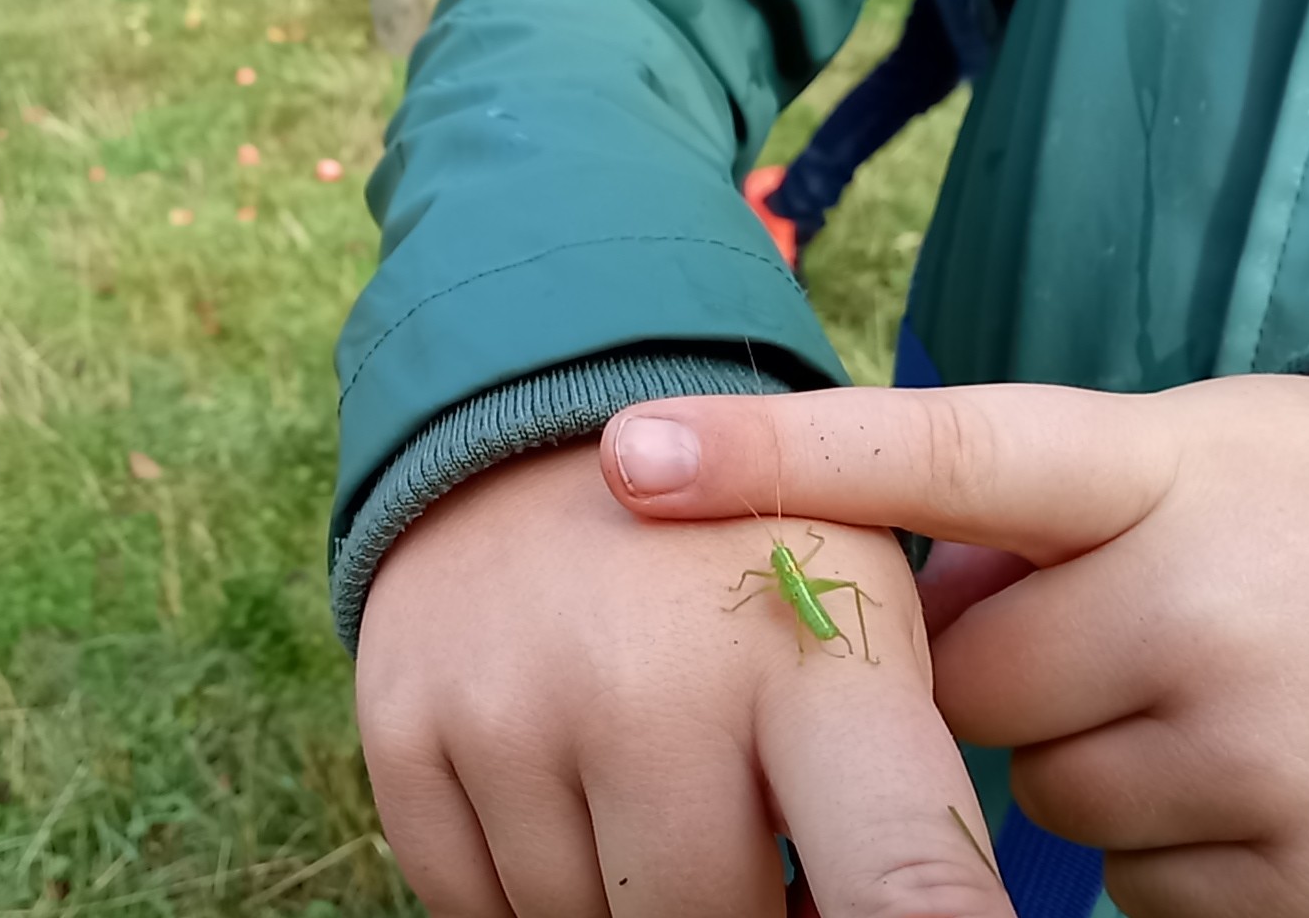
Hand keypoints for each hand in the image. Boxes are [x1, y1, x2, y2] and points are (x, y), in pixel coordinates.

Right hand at [357, 441, 1015, 916]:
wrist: (536, 438)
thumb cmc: (737, 571)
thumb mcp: (853, 631)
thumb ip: (891, 807)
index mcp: (810, 663)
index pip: (906, 876)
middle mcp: (649, 688)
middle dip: (738, 916)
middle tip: (741, 838)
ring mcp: (509, 710)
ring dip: (622, 900)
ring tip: (637, 787)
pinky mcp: (403, 730)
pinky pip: (473, 912)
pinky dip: (523, 891)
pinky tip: (554, 797)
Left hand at [599, 374, 1308, 916]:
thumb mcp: (1206, 467)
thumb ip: (1042, 511)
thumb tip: (897, 596)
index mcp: (1174, 471)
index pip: (944, 452)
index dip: (777, 453)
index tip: (629, 451)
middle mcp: (1210, 603)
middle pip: (959, 681)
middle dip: (1002, 677)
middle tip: (1119, 637)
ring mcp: (1259, 754)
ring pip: (1041, 797)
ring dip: (1094, 765)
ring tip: (1220, 704)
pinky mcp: (1297, 880)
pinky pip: (1130, 883)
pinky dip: (1169, 844)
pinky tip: (1257, 783)